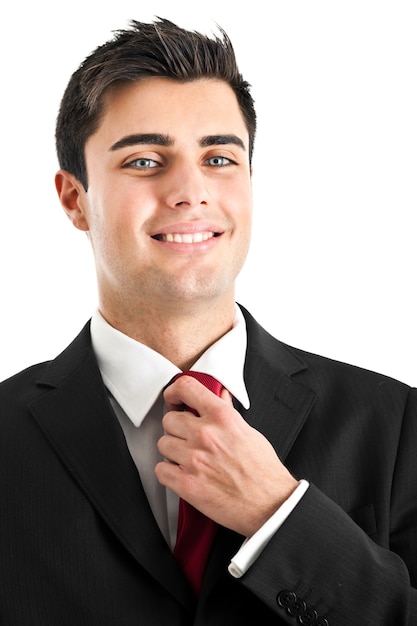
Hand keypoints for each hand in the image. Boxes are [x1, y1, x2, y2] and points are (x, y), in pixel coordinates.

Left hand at [155, 375, 298, 536]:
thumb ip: (227, 412)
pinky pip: (160, 471)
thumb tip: (220, 396)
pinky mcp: (187, 484)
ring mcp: (194, 459)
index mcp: (222, 417)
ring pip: (163, 444)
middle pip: (169, 420)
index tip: (173, 398)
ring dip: (172, 451)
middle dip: (176, 428)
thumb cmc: (264, 471)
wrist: (271, 504)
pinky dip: (168, 473)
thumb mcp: (248, 431)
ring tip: (188, 458)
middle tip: (186, 437)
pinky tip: (183, 474)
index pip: (186, 387)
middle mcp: (205, 434)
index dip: (174, 391)